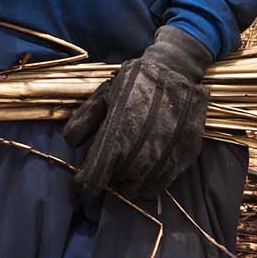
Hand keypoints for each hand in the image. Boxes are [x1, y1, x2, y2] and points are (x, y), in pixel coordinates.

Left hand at [64, 26, 211, 197]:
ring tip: (125, 168)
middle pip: (117, 184)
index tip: (82, 183)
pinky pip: (161, 184)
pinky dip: (148, 183)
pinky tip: (145, 169)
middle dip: (108, 179)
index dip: (85, 185)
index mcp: (117, 135)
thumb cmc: (135, 82)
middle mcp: (142, 150)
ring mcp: (166, 156)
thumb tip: (71, 144)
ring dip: (128, 182)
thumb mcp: (103, 95)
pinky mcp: (184, 157)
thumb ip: (84, 120)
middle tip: (108, 167)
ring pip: (138, 188)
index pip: (94, 177)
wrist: (176, 69)